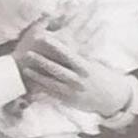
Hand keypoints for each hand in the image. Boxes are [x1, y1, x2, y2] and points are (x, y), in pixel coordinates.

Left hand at [13, 28, 133, 115]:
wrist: (112, 98)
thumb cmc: (103, 76)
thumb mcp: (94, 63)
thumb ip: (81, 54)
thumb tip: (71, 38)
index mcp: (85, 67)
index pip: (67, 54)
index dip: (54, 46)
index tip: (43, 37)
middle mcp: (77, 80)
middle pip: (56, 69)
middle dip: (41, 61)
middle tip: (28, 53)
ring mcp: (71, 91)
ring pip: (51, 83)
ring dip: (37, 76)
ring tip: (25, 69)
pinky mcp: (68, 100)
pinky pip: (52, 94)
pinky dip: (41, 89)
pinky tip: (31, 84)